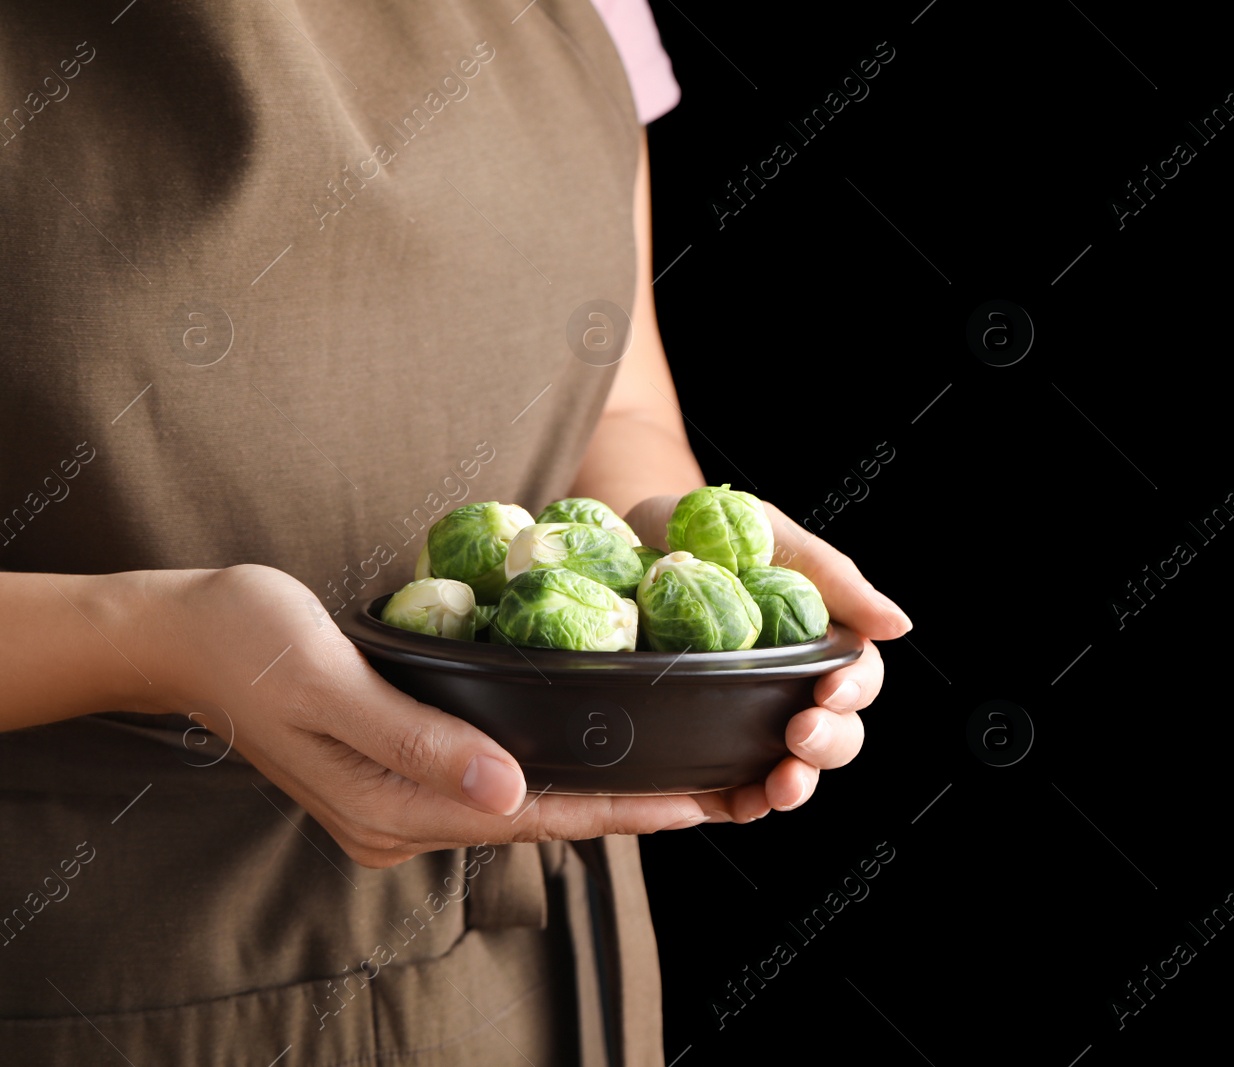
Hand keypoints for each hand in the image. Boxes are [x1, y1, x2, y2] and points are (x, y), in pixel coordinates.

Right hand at [136, 564, 833, 866]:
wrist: (178, 632)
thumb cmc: (249, 640)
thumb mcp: (334, 682)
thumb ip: (420, 741)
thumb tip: (511, 793)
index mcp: (390, 808)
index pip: (532, 818)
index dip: (620, 811)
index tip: (698, 804)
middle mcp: (399, 820)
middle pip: (537, 820)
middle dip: (625, 811)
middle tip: (714, 794)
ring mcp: (395, 802)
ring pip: (519, 806)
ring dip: (594, 796)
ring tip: (673, 783)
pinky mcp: (393, 772)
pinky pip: (490, 783)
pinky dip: (548, 774)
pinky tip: (587, 759)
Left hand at [623, 497, 912, 822]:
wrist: (624, 539)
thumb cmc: (706, 528)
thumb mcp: (771, 534)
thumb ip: (833, 577)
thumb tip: (897, 625)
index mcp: (818, 637)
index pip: (860, 676)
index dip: (856, 690)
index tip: (832, 690)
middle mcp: (791, 683)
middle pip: (839, 732)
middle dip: (829, 742)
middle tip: (800, 733)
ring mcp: (749, 715)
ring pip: (794, 767)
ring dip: (796, 782)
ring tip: (778, 786)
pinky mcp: (704, 740)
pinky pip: (733, 784)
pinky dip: (745, 801)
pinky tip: (742, 803)